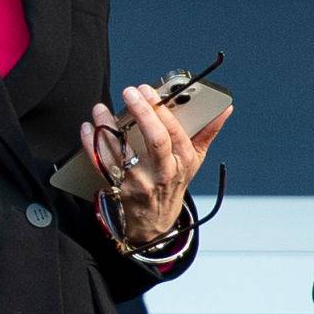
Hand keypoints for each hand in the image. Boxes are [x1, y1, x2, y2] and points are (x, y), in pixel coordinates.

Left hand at [80, 84, 232, 244]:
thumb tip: (224, 108)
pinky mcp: (118, 188)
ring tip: (101, 108)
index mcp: (183, 161)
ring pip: (123, 151)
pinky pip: (101, 164)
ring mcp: (140, 182)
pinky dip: (92, 144)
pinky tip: (88, 128)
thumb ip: (207, 132)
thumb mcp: (194, 161)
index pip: (175, 134)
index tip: (148, 90)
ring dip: (108, 126)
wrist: (154, 223)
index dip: (161, 110)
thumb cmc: (173, 182)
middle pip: (155, 140)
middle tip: (129, 91)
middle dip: (142, 113)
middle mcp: (163, 172)